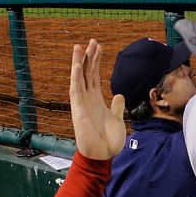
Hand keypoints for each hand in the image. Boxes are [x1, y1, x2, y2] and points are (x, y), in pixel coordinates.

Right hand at [70, 40, 125, 159]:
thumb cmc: (108, 140)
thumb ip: (117, 106)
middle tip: (92, 40)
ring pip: (79, 78)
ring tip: (78, 46)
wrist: (103, 155)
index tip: (99, 47)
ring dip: (78, 62)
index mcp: (95, 100)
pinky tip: (77, 65)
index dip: (96, 61)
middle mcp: (87, 99)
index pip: (94, 76)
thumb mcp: (117, 119)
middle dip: (89, 56)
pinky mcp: (78, 110)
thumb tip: (119, 95)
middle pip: (87, 73)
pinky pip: (76, 90)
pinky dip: (76, 78)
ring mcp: (81, 103)